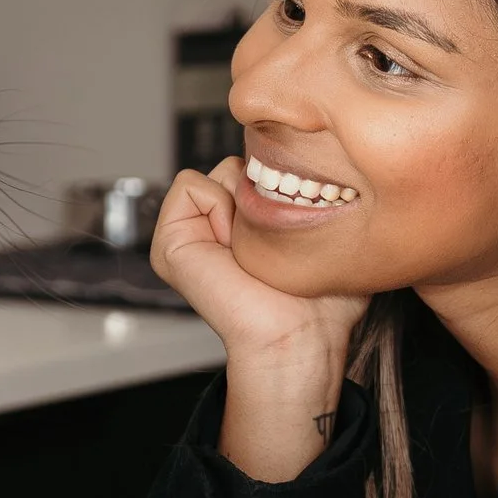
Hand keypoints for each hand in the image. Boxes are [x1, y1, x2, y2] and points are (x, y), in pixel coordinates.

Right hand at [152, 161, 364, 481]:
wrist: (300, 333)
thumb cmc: (321, 299)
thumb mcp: (328, 236)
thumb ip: (319, 201)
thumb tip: (326, 172)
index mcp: (241, 229)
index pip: (258, 168)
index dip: (283, 186)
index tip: (295, 231)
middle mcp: (213, 228)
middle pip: (240, 164)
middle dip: (266, 191)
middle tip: (273, 241)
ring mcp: (188, 234)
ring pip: (218, 170)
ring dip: (247, 201)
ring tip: (255, 246)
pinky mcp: (170, 242)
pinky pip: (190, 185)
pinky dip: (218, 206)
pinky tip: (232, 246)